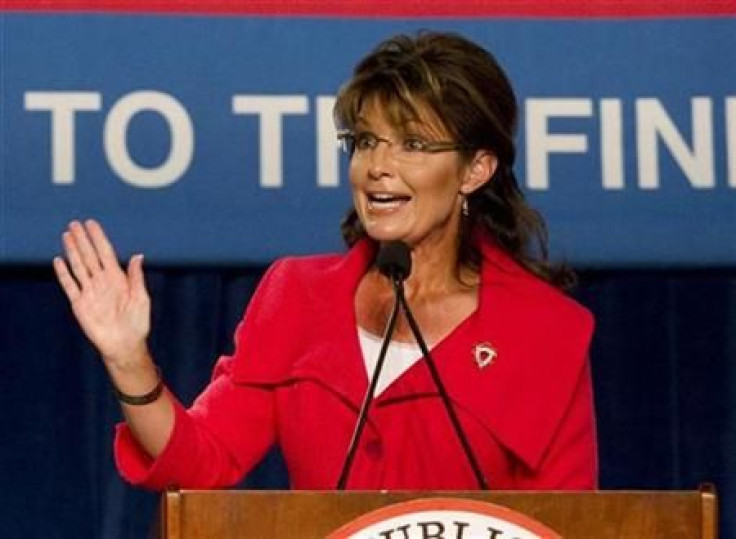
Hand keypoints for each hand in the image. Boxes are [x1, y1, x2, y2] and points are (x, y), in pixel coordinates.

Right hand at [53, 220, 150, 368]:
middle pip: (90, 256)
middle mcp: (102, 282)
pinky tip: (58, 261)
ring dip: (72, 251)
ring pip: (78, 266)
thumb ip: (136, 277)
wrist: (124, 344)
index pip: (105, 253)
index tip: (92, 224)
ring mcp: (90, 292)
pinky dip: (63, 273)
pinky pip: (69, 285)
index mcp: (118, 278)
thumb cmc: (137, 323)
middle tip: (75, 223)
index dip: (98, 238)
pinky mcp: (79, 304)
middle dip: (83, 240)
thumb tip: (137, 256)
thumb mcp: (141, 298)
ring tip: (66, 235)